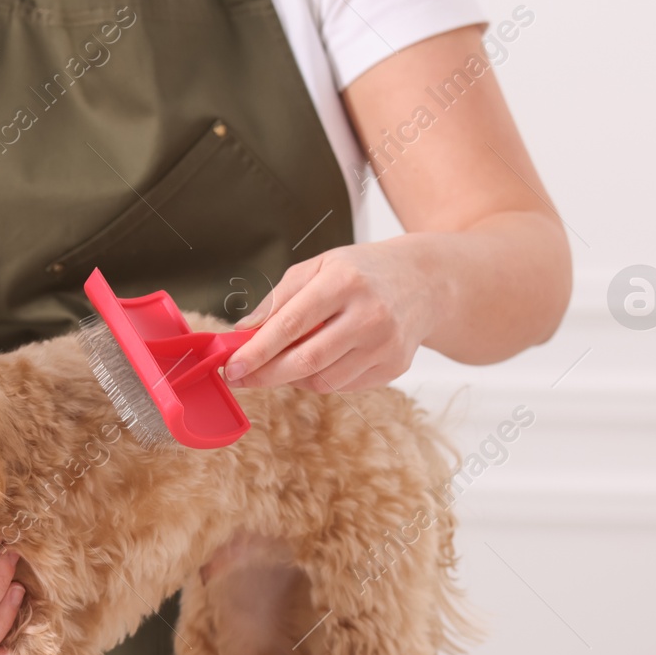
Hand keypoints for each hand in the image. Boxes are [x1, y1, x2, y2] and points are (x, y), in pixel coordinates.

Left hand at [222, 243, 434, 392]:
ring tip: (282, 363)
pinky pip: (343, 386)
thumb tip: (243, 333)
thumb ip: (278, 299)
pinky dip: (320, 380)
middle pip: (306, 361)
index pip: (291, 324)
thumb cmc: (362, 272)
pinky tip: (317, 362)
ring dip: (292, 379)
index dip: (256, 351)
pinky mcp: (394, 366)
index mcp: (344, 282)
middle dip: (265, 375)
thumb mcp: (319, 267)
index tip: (231, 367)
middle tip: (240, 379)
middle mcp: (369, 314)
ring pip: (322, 381)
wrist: (424, 281)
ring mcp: (385, 344)